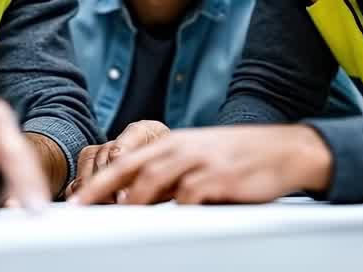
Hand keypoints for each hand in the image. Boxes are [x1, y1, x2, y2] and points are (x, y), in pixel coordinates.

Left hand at [69, 124, 331, 205]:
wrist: (286, 150)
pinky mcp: (220, 177)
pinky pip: (189, 195)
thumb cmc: (241, 158)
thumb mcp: (200, 159)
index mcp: (173, 142)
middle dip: (101, 190)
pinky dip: (173, 209)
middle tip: (80, 210)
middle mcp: (182, 147)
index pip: (126, 160)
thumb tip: (138, 200)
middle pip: (130, 168)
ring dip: (132, 201)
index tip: (76, 200)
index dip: (97, 180)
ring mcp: (200, 161)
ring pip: (154, 179)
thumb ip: (170, 175)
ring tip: (117, 218)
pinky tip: (166, 220)